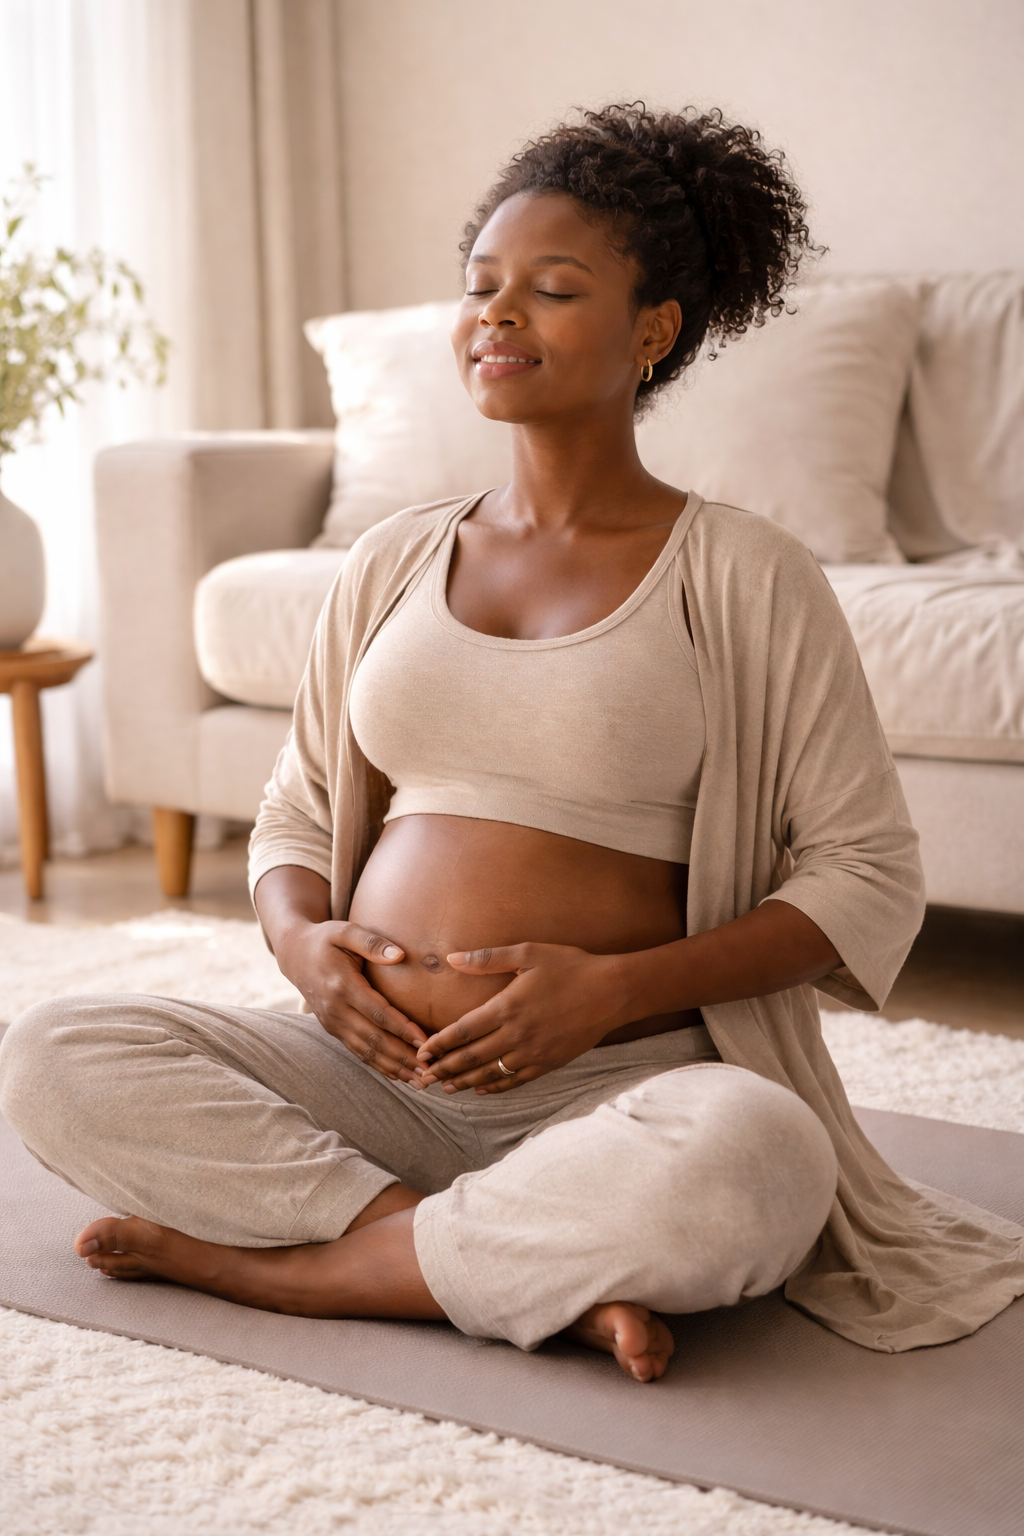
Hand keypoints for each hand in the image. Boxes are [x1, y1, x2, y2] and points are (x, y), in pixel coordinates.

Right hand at [275, 918, 428, 1083]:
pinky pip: (358, 1052)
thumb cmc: (325, 939)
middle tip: (430, 1070)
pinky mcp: (333, 1029)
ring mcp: (333, 1023)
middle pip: (374, 1039)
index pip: (378, 1013)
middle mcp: (336, 1010)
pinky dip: (379, 1066)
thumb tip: (400, 955)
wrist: (294, 953)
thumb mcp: (345, 931)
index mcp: (342, 985)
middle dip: (403, 1057)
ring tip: (420, 1081)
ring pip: (366, 1052)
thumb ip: (372, 943)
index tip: (425, 1041)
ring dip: (394, 1068)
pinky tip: (399, 1076)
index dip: (402, 1028)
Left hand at [415, 943, 626, 1093]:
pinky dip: (496, 1087)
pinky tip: (482, 1089)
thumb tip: (452, 958)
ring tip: (445, 1087)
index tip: (421, 1052)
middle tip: (423, 1077)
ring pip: (491, 1073)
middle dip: (444, 1068)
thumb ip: (488, 958)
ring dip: (465, 1081)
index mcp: (508, 1007)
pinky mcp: (549, 1063)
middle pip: (472, 1057)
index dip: (439, 1043)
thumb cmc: (571, 966)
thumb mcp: (529, 953)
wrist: (613, 992)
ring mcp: (534, 1053)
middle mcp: (517, 1034)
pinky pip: (516, 1080)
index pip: (463, 1031)